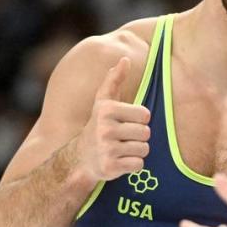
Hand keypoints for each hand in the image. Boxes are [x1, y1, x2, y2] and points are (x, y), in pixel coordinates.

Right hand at [77, 57, 150, 181]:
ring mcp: (106, 149)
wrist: (79, 158)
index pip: (145, 115)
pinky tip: (119, 161)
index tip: (124, 122)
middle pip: (146, 133)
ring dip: (136, 151)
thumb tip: (125, 59)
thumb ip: (115, 79)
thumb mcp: (104, 102)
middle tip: (122, 138)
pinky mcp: (109, 167)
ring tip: (120, 149)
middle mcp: (104, 129)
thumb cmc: (99, 125)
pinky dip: (133, 165)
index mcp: (106, 110)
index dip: (139, 120)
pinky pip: (138, 165)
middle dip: (138, 137)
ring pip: (144, 149)